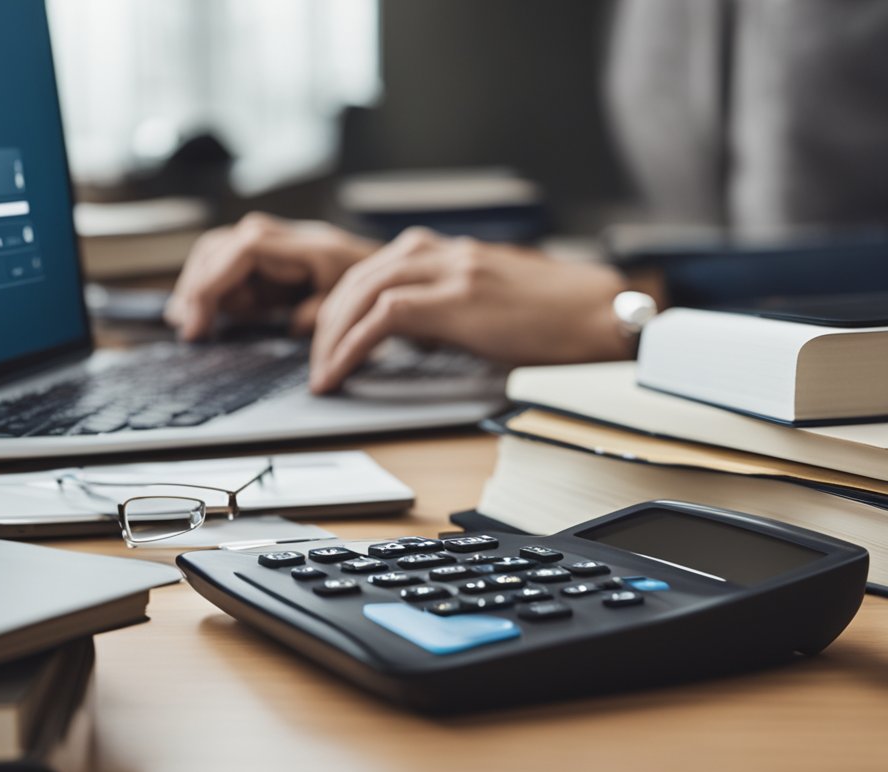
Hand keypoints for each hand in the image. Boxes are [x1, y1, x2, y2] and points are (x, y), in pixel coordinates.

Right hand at [165, 212, 380, 340]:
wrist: (393, 275)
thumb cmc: (378, 292)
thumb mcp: (356, 308)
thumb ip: (323, 314)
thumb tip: (292, 324)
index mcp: (310, 246)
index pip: (245, 250)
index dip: (214, 283)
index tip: (199, 323)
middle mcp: (286, 240)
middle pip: (219, 248)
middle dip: (196, 287)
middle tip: (188, 329)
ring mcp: (276, 249)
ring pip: (217, 256)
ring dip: (200, 290)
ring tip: (193, 326)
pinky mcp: (271, 263)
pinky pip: (230, 271)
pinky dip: (215, 294)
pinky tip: (208, 320)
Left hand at [309, 228, 633, 392]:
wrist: (606, 314)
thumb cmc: (558, 318)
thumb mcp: (490, 306)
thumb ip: (448, 311)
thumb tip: (412, 337)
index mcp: (451, 252)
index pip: (374, 268)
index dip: (341, 303)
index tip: (325, 335)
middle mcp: (445, 252)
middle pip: (359, 276)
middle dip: (326, 320)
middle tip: (314, 358)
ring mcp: (452, 270)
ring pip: (363, 290)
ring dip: (333, 335)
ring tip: (322, 371)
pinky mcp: (458, 298)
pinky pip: (384, 316)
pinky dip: (353, 345)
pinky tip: (341, 370)